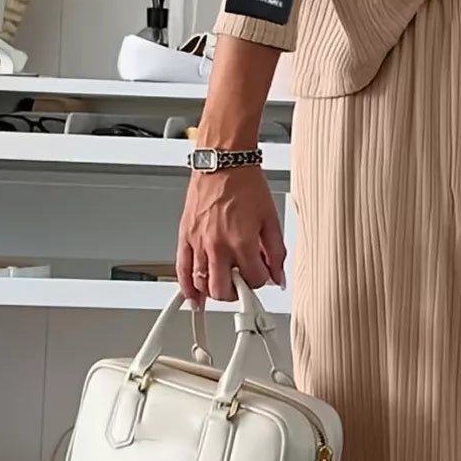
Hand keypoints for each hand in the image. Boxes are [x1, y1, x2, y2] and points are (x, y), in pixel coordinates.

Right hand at [176, 166, 285, 304]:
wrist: (223, 163)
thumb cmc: (245, 184)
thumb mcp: (271, 219)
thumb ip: (277, 252)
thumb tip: (278, 276)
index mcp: (242, 242)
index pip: (254, 281)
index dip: (261, 281)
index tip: (262, 275)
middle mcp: (217, 246)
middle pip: (224, 291)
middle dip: (237, 293)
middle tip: (242, 285)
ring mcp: (198, 243)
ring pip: (203, 285)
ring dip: (215, 291)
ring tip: (224, 286)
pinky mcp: (184, 237)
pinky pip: (181, 270)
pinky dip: (187, 288)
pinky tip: (193, 298)